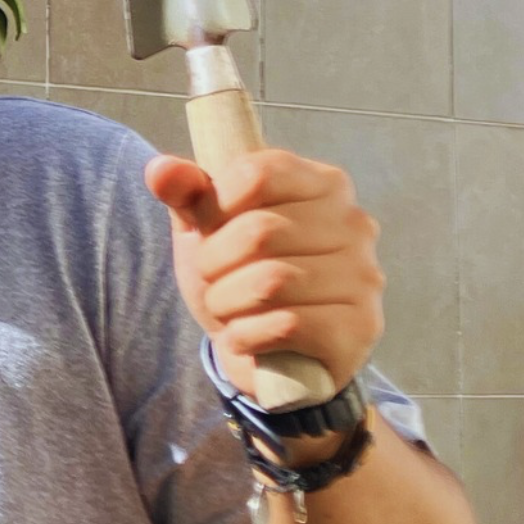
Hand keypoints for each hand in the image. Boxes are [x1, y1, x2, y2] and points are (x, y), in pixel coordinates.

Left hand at [146, 149, 383, 399]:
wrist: (264, 354)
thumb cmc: (238, 278)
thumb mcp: (207, 230)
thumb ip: (187, 194)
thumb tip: (160, 169)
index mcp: (323, 184)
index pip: (257, 173)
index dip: (215, 207)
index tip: (210, 230)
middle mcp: (354, 224)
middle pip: (258, 231)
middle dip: (214, 264)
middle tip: (214, 281)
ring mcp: (364, 276)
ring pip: (270, 282)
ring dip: (227, 303)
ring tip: (230, 309)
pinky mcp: (360, 327)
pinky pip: (286, 326)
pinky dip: (246, 336)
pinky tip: (246, 338)